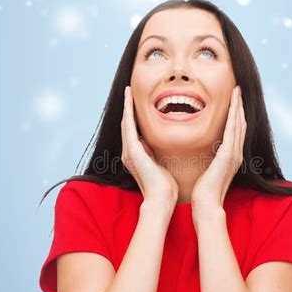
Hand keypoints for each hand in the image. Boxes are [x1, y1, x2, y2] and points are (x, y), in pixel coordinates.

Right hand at [121, 86, 178, 205]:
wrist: (162, 199)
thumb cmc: (166, 187)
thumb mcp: (161, 166)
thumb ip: (157, 156)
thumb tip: (159, 147)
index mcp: (137, 157)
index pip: (134, 132)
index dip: (134, 117)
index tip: (136, 103)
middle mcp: (129, 153)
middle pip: (127, 125)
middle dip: (128, 108)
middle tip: (129, 92)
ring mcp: (129, 152)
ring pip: (126, 123)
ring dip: (126, 106)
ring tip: (127, 92)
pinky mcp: (132, 151)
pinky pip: (128, 126)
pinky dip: (128, 111)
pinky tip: (129, 100)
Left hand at [191, 85, 246, 209]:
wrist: (206, 205)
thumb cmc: (203, 192)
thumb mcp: (207, 171)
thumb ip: (208, 160)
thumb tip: (202, 153)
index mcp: (230, 157)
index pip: (235, 131)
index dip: (236, 114)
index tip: (233, 100)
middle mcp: (236, 154)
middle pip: (241, 124)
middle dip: (239, 106)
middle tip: (238, 90)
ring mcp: (234, 154)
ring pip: (239, 124)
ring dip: (239, 106)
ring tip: (238, 91)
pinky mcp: (229, 155)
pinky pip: (233, 130)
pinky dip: (234, 115)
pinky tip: (234, 104)